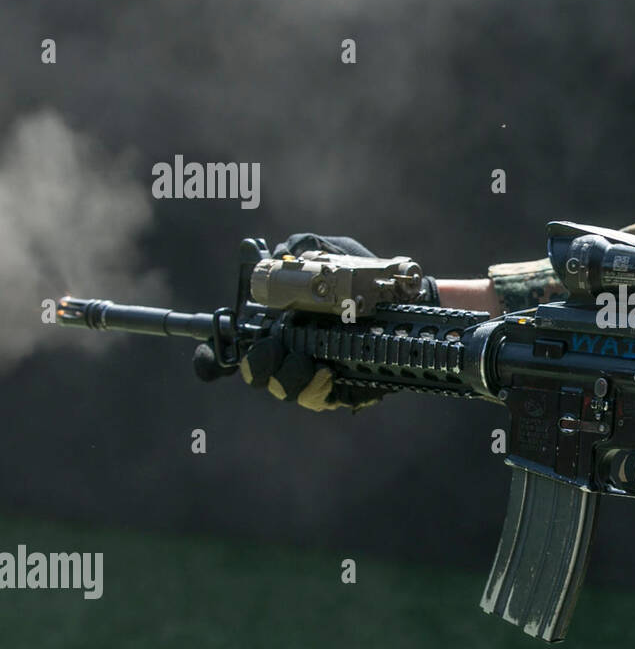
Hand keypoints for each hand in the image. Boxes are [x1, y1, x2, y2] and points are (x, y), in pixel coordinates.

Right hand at [191, 232, 396, 410]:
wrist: (411, 298)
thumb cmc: (366, 276)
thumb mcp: (333, 252)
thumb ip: (303, 249)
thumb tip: (276, 254)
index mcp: (279, 324)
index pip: (237, 346)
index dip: (210, 356)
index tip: (208, 352)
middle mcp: (292, 351)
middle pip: (257, 373)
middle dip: (259, 364)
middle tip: (274, 346)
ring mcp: (316, 373)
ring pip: (285, 390)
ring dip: (289, 377)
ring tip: (309, 360)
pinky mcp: (344, 389)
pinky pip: (320, 399)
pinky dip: (318, 389)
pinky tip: (326, 373)